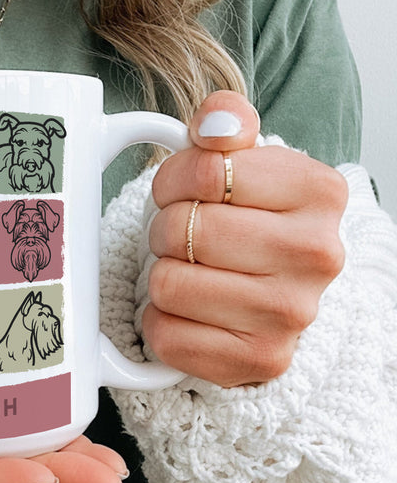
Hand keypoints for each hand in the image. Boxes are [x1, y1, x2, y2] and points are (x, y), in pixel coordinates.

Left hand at [145, 91, 347, 386]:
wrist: (270, 289)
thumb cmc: (246, 218)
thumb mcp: (241, 158)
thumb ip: (225, 120)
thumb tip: (215, 124)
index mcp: (319, 192)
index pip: (204, 171)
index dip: (175, 180)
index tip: (187, 191)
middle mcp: (318, 255)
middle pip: (182, 229)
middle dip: (167, 228)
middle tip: (186, 236)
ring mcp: (292, 315)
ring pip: (168, 283)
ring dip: (163, 274)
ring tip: (191, 271)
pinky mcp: (259, 362)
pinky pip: (166, 335)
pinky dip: (162, 322)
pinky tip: (191, 312)